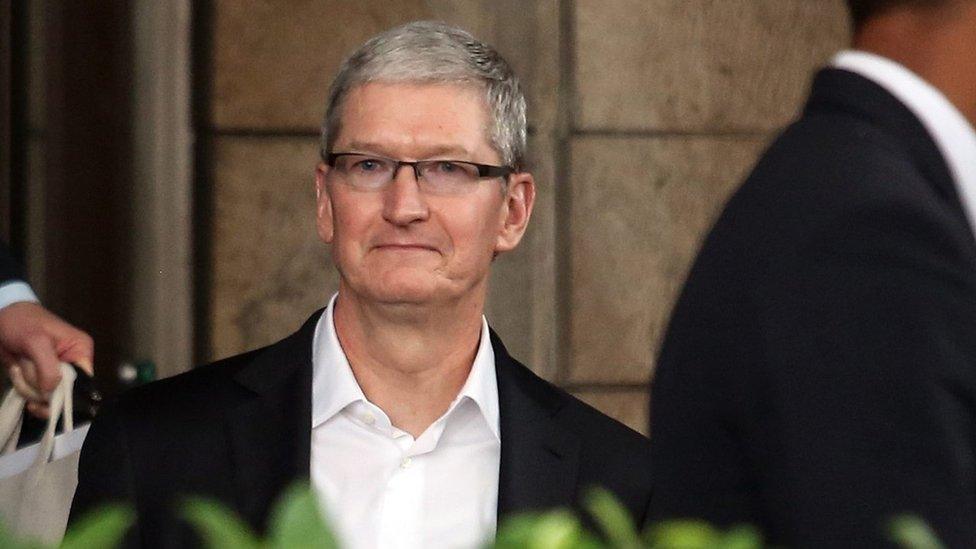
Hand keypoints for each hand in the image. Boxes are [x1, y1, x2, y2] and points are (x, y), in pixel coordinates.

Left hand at [0, 302, 93, 417]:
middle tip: (26, 371)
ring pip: (46, 396)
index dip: (67, 392)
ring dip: (27, 384)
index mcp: (80, 352)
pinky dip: (22, 386)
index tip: (47, 393)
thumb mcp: (36, 341)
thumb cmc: (22, 323)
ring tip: (19, 365)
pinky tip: (16, 372)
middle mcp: (72, 365)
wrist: (1, 316)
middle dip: (41, 387)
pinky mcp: (39, 378)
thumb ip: (48, 368)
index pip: (84, 382)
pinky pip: (34, 394)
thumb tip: (50, 393)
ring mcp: (54, 373)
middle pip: (63, 393)